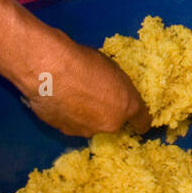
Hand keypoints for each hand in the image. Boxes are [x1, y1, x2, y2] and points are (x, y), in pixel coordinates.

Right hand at [19, 37, 151, 136]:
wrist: (49, 71)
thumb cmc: (83, 62)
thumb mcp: (111, 68)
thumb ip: (116, 87)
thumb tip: (110, 91)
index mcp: (126, 106)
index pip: (142, 121)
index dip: (140, 121)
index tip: (139, 122)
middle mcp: (108, 124)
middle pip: (111, 122)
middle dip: (105, 111)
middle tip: (93, 93)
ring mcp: (84, 130)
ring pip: (89, 124)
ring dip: (85, 114)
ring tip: (71, 93)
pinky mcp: (62, 130)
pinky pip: (69, 123)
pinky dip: (66, 114)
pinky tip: (58, 98)